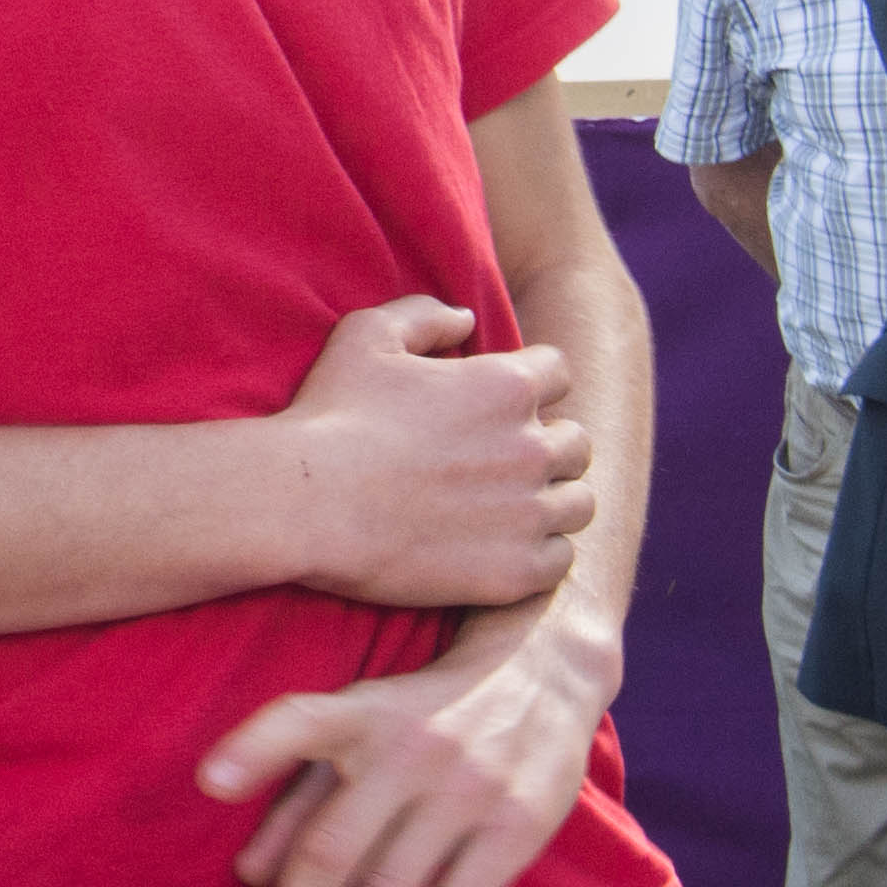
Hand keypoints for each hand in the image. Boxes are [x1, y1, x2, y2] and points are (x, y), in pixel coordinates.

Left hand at [199, 624, 614, 886]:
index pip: (301, 721)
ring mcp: (471, 789)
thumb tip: (251, 873)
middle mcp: (414, 748)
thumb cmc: (424, 712)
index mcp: (364, 713)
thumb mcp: (359, 725)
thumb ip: (300, 793)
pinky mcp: (520, 826)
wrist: (540, 672)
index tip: (210, 781)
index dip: (252, 749)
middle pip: (335, 850)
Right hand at [266, 295, 593, 609]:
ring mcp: (529, 514)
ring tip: (515, 509)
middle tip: (504, 462)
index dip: (530, 385)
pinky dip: (541, 553)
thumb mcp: (367, 337)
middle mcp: (533, 447)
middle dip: (547, 445)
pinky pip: (560, 559)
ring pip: (579, 503)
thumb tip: (466, 318)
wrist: (308, 504)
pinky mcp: (517, 571)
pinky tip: (504, 549)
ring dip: (553, 500)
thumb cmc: (333, 416)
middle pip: (576, 442)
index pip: (559, 375)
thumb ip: (425, 315)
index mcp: (508, 386)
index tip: (500, 405)